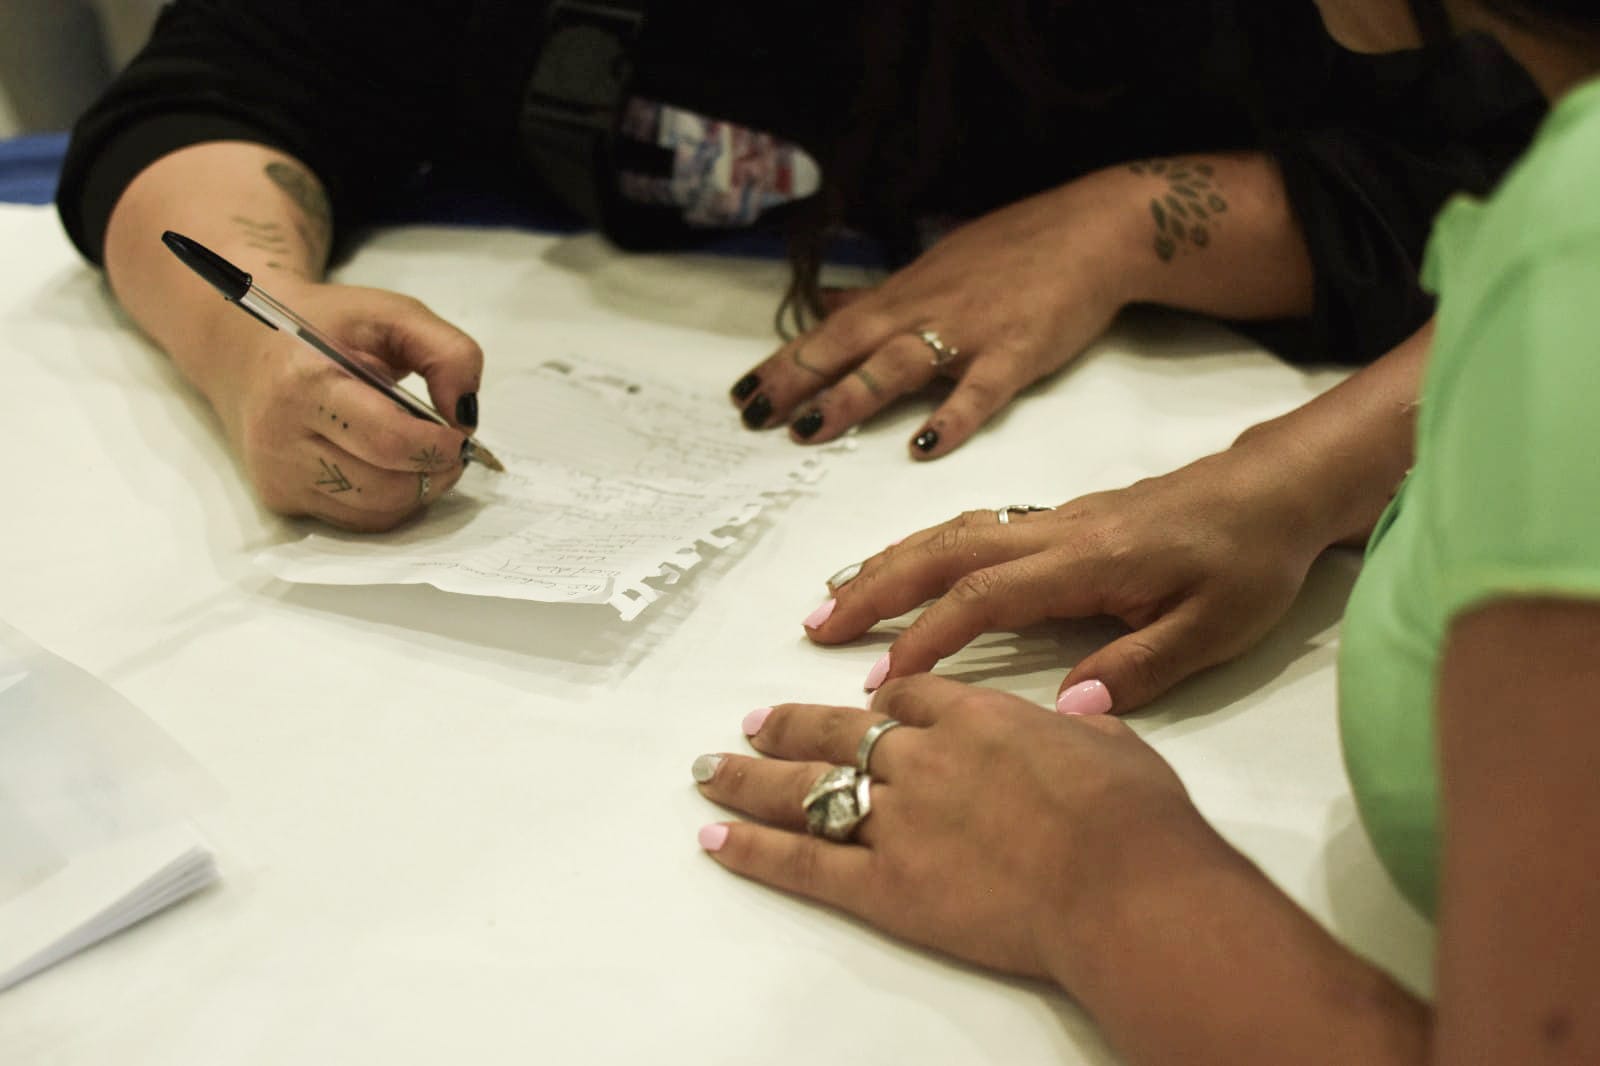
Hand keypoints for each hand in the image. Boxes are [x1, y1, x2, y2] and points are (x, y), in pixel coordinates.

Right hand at [204, 281, 483, 530]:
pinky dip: (390, 503)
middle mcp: (280, 436)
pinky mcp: (280, 499)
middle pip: (384, 487)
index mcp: (304, 382)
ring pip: (374, 512)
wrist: (248, 348)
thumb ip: (448, 352)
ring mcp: (278, 475)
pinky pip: (356, 520)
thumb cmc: (329, 328)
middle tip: (452, 452)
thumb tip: (466, 416)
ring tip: (425, 458)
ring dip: (417, 492)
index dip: (437, 447)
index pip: (388, 440)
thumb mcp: (394, 314)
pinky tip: (393, 470)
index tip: (459, 435)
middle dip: (434, 473)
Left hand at [692, 676, 1229, 984]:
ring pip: (809, 788)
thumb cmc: (1134, 817)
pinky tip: (716, 841)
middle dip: (793, 725)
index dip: (878, 700)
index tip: (861, 702)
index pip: (908, 697)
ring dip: (752, 778)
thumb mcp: (1114, 747)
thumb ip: (1083, 726)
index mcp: (977, 718)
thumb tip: (1082, 708)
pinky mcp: (885, 886)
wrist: (1123, 886)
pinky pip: (807, 864)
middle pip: (840, 733)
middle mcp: (924, 758)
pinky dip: (756, 852)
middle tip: (755, 721)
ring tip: (710, 769)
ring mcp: (898, 820)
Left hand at [727, 179, 1136, 458]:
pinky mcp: (1017, 353)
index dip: (784, 363)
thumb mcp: (935, 265)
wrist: (1093, 232)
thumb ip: (880, 293)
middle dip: (797, 381)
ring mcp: (969, 333)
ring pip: (899, 365)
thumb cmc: (1014, 249)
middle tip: (754, 416)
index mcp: (903, 296)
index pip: (829, 333)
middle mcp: (925, 312)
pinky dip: (952, 417)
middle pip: (848, 347)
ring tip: (811, 430)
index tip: (740, 395)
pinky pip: (980, 391)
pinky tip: (925, 446)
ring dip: (852, 397)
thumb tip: (830, 301)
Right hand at [802, 448, 1329, 712]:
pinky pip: (970, 526)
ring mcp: (1052, 518)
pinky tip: (900, 568)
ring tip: (836, 597)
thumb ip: (1137, 668)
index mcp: (1087, 560)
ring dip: (888, 561)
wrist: (1271, 491)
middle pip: (945, 548)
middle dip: (877, 586)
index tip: (886, 682)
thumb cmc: (1246, 562)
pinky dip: (921, 547)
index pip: (986, 594)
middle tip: (817, 625)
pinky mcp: (1057, 519)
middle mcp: (1055, 530)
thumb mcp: (1212, 628)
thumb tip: (1062, 711)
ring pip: (951, 530)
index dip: (931, 636)